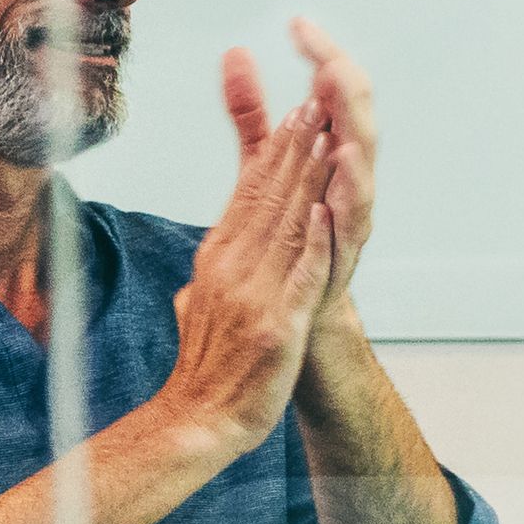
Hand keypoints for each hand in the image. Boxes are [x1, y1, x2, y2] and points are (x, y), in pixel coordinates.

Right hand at [158, 95, 341, 450]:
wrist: (196, 420)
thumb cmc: (206, 366)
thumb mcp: (200, 301)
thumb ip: (210, 276)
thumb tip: (206, 261)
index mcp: (220, 257)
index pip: (251, 193)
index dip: (277, 151)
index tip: (299, 112)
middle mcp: (234, 267)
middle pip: (269, 197)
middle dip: (296, 148)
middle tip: (318, 102)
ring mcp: (256, 294)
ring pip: (287, 224)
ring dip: (308, 178)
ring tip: (326, 137)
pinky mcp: (278, 325)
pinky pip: (298, 277)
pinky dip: (312, 243)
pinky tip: (323, 213)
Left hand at [270, 20, 381, 300]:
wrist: (303, 308)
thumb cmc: (291, 231)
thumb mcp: (264, 164)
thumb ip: (252, 113)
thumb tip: (235, 53)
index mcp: (335, 152)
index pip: (336, 94)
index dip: (322, 58)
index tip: (299, 25)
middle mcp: (349, 183)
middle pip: (358, 129)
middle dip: (348, 98)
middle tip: (332, 66)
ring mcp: (348, 225)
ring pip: (359, 185)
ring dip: (352, 161)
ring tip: (339, 137)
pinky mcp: (339, 265)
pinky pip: (343, 241)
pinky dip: (335, 222)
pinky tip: (324, 206)